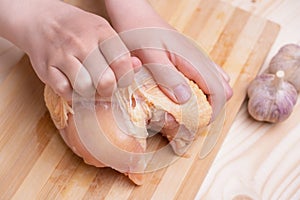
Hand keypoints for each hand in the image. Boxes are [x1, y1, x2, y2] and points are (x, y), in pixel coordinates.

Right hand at [0, 0, 140, 99]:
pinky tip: (74, 84)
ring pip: (85, 88)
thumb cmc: (78, 28)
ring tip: (89, 85)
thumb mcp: (102, 30)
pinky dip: (72, 94)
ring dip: (90, 93)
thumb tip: (136, 67)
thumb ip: (120, 51)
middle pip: (105, 81)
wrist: (41, 19)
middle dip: (108, 90)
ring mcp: (62, 56)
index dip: (125, 78)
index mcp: (101, 32)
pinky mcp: (47, 68)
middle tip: (105, 86)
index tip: (120, 79)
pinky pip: (65, 92)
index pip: (122, 62)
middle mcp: (82, 43)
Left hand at [105, 0, 231, 119]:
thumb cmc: (138, 32)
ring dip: (205, 99)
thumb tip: (187, 100)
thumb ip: (168, 76)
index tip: (197, 124)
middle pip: (221, 89)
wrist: (133, 12)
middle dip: (211, 107)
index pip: (219, 91)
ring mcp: (195, 57)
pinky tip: (182, 93)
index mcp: (193, 60)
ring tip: (186, 108)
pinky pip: (203, 76)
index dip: (213, 111)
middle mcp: (199, 59)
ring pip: (214, 83)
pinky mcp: (188, 58)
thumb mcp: (149, 56)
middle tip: (190, 118)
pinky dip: (199, 89)